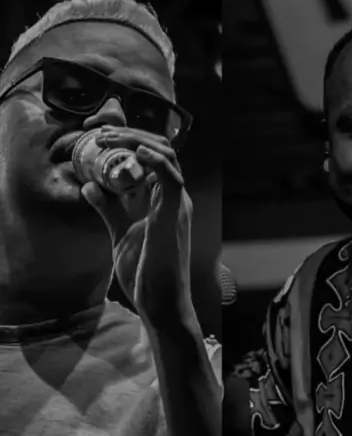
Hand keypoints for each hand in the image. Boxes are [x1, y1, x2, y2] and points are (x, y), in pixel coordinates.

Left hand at [81, 127, 192, 325]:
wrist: (160, 302)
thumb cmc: (146, 273)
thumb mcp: (120, 233)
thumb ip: (108, 209)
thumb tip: (89, 187)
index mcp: (165, 199)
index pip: (153, 155)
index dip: (128, 139)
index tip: (99, 137)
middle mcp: (175, 197)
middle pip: (159, 148)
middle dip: (129, 134)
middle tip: (99, 133)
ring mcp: (178, 205)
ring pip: (166, 155)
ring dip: (135, 141)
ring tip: (108, 140)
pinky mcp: (175, 215)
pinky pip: (172, 178)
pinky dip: (154, 159)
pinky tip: (135, 151)